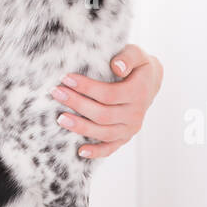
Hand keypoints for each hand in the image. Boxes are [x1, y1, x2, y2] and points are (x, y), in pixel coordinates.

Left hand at [50, 44, 163, 158]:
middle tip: (56, 93)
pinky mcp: (125, 137)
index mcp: (138, 93)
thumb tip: (116, 67)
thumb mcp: (137, 54)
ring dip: (81, 127)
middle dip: (77, 104)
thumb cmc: (137, 65)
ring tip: (60, 118)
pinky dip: (96, 152)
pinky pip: (111, 148)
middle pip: (103, 114)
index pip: (109, 94)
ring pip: (104, 132)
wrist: (150, 82)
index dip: (86, 88)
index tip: (66, 78)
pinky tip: (80, 151)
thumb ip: (127, 57)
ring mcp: (131, 128)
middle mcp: (136, 114)